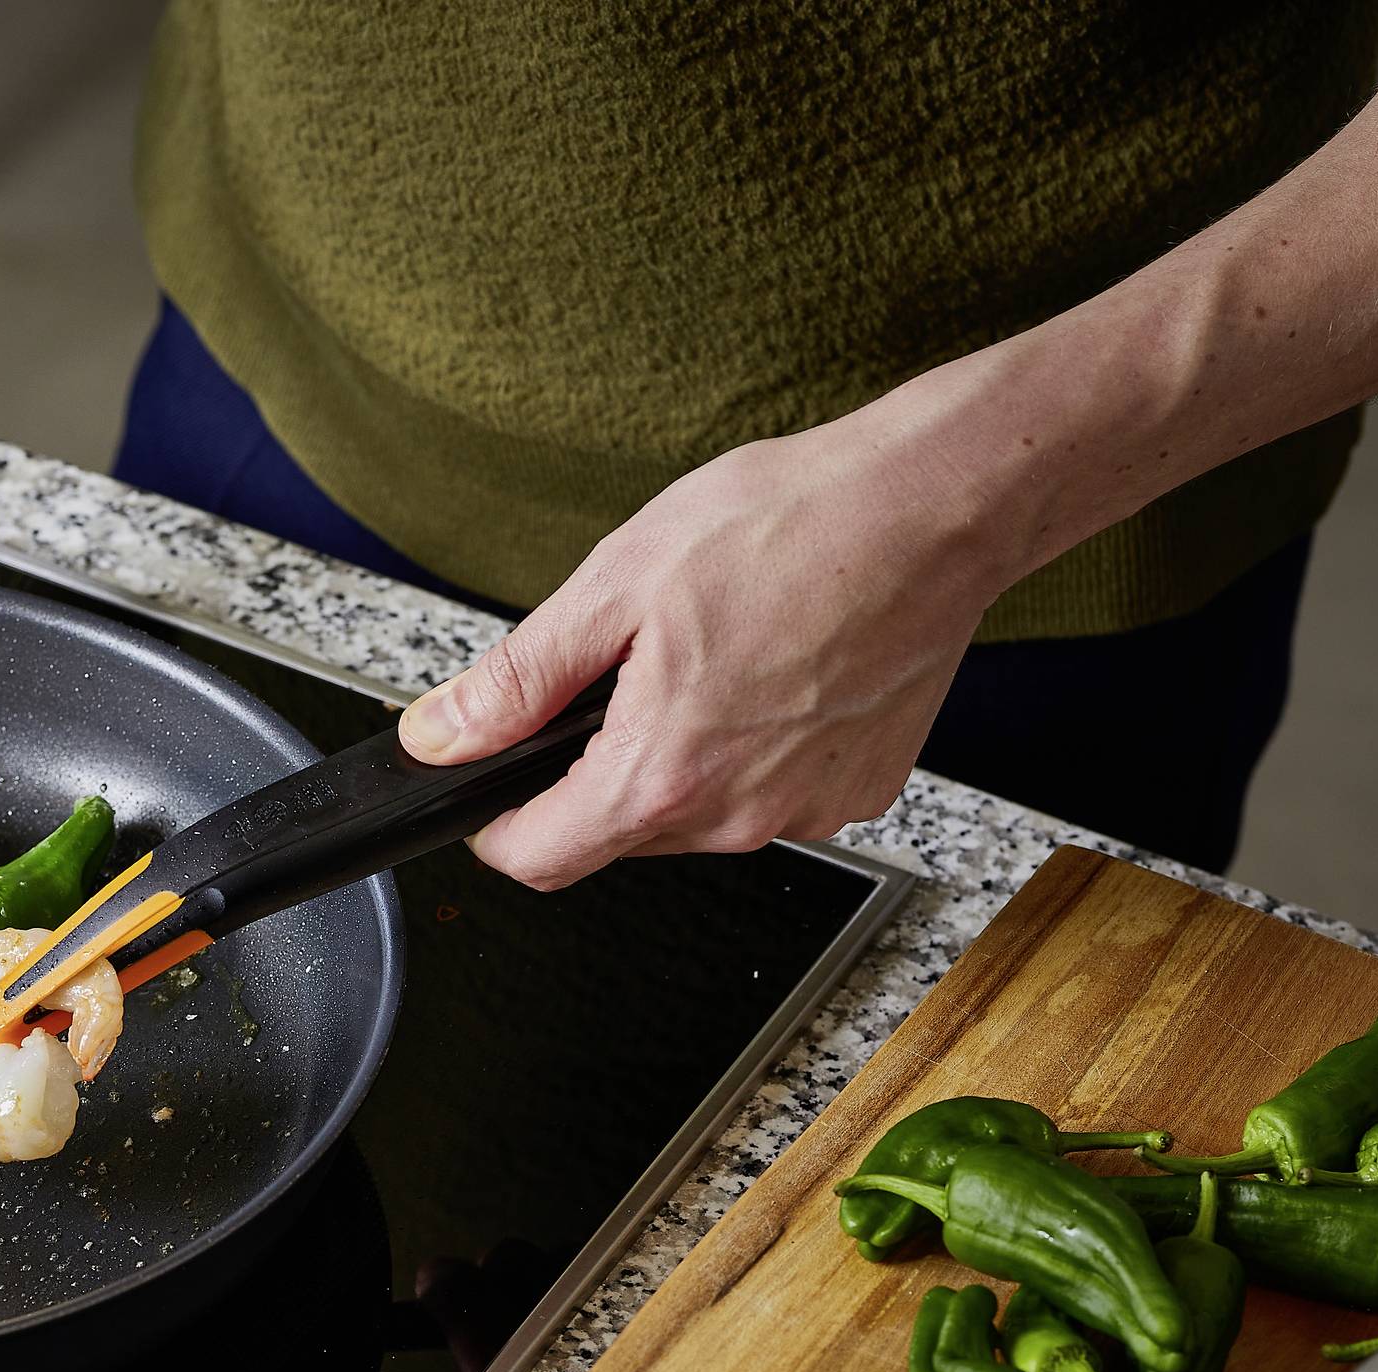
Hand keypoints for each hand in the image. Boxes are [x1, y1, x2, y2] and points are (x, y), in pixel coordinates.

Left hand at [396, 406, 1010, 890]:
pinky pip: (770, 789)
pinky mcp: (858, 791)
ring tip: (713, 652)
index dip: (497, 826)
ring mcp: (806, 810)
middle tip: (625, 668)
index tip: (493, 786)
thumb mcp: (615, 586)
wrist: (936, 506)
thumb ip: (517, 681)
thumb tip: (441, 736)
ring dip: (678, 753)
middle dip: (597, 765)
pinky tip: (774, 667)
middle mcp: (737, 816)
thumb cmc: (793, 526)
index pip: (538, 858)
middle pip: (618, 832)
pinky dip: (753, 745)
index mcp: (662, 775)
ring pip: (695, 812)